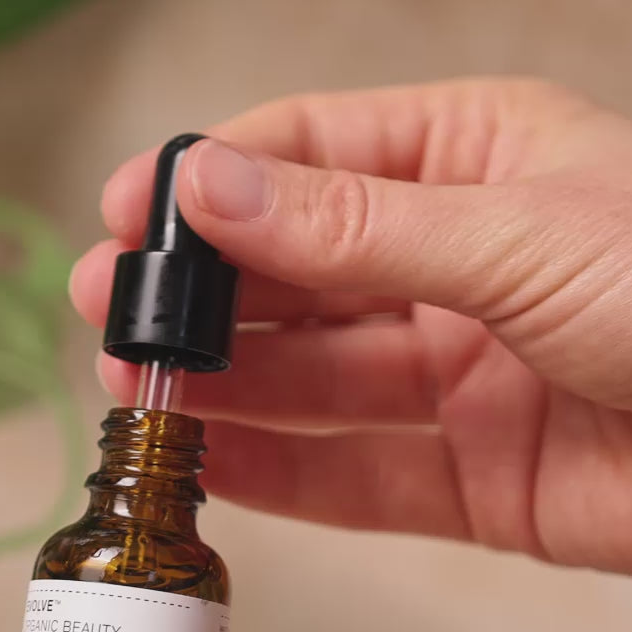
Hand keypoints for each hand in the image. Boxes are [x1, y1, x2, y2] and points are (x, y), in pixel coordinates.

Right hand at [71, 79, 631, 575]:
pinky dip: (283, 474)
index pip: (307, 157)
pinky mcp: (469, 474)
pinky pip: (354, 472)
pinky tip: (215, 466)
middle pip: (295, 275)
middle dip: (203, 297)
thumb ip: (354, 227)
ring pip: (312, 379)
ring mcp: (456, 373)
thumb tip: (213, 192)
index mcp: (470, 161)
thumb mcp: (516, 235)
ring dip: (226, 387)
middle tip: (115, 315)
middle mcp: (452, 264)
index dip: (211, 184)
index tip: (130, 213)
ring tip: (140, 392)